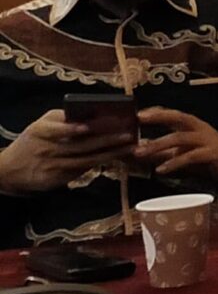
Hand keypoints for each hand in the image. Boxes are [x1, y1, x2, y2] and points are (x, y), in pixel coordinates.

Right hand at [0, 109, 133, 195]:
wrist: (10, 169)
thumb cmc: (34, 140)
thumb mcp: (42, 125)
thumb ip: (63, 119)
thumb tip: (95, 113)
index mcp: (40, 131)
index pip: (57, 130)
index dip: (72, 128)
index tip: (89, 126)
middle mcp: (46, 149)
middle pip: (79, 145)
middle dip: (106, 140)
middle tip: (128, 134)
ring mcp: (53, 166)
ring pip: (86, 160)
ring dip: (110, 153)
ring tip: (130, 146)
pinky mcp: (57, 180)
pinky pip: (83, 171)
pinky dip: (101, 164)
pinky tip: (118, 158)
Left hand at [130, 108, 217, 185]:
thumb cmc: (211, 157)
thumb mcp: (185, 154)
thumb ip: (164, 154)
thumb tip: (139, 154)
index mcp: (193, 126)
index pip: (173, 114)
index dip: (156, 112)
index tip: (137, 114)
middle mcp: (200, 128)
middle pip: (178, 118)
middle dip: (158, 118)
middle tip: (138, 122)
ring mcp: (207, 140)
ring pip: (180, 138)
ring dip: (158, 144)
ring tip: (140, 153)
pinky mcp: (213, 153)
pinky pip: (191, 156)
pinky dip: (174, 162)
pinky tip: (161, 170)